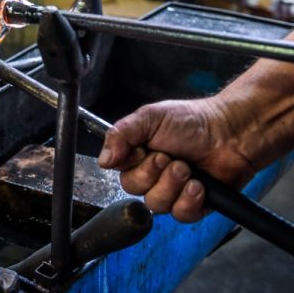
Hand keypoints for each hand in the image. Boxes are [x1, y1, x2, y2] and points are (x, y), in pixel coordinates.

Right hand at [97, 98, 255, 222]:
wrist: (230, 132)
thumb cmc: (191, 121)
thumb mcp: (150, 117)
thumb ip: (120, 134)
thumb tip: (102, 160)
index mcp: (138, 154)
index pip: (120, 172)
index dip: (132, 165)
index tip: (145, 150)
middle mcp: (152, 175)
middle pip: (134, 190)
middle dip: (154, 174)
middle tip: (171, 158)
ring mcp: (172, 192)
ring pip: (156, 204)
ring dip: (173, 185)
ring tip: (188, 169)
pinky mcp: (193, 206)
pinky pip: (180, 215)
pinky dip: (189, 200)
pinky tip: (199, 185)